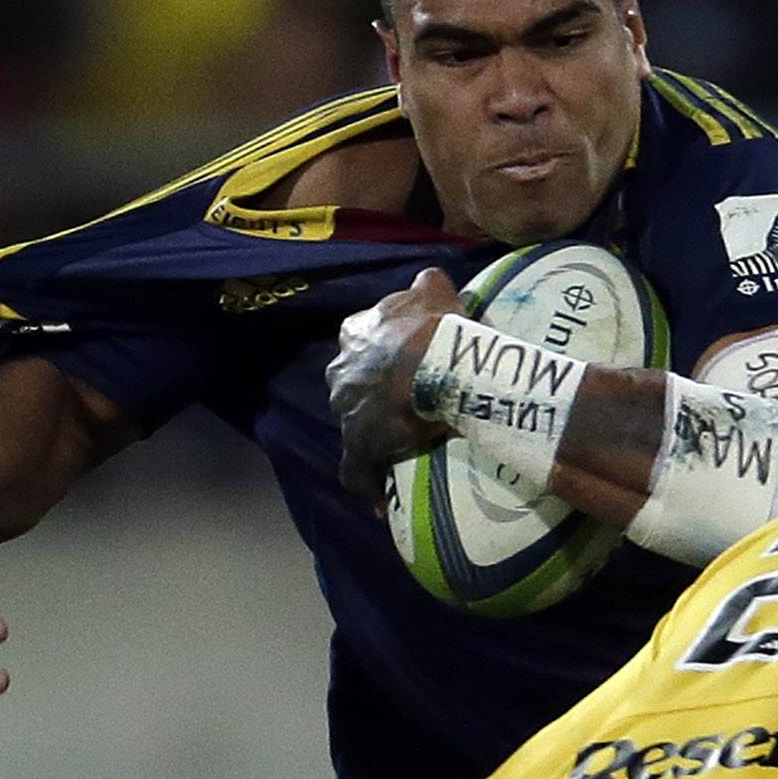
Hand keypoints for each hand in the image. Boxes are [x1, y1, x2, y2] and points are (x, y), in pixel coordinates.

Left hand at [328, 266, 461, 500]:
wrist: (434, 366)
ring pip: (354, 421)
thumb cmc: (436, 326)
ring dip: (372, 431)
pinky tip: (379, 499)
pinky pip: (356, 470)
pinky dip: (366, 483)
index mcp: (356, 332)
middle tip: (406, 403)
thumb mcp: (435, 290)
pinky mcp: (356, 444)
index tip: (407, 362)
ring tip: (400, 443)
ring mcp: (345, 407)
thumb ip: (427, 284)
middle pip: (354, 382)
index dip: (385, 352)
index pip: (363, 340)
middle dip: (373, 392)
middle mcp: (341, 368)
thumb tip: (430, 279)